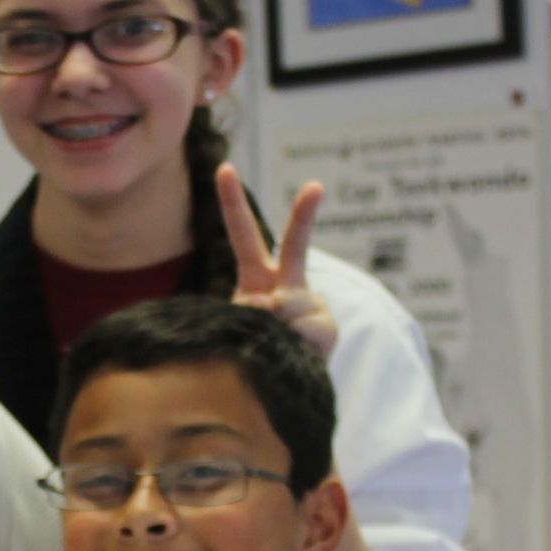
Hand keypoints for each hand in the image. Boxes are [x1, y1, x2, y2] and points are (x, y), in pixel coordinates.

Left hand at [216, 162, 339, 357]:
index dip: (232, 203)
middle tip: (315, 187)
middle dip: (304, 216)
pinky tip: (292, 354)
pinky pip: (303, 331)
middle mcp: (286, 284)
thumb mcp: (236, 326)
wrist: (284, 382)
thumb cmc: (253, 349)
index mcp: (257, 278)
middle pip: (293, 245)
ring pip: (287, 304)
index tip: (223, 168)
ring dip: (270, 327)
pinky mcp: (327, 328)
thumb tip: (273, 302)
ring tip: (271, 345)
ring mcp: (309, 303)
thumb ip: (247, 309)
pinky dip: (291, 344)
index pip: (243, 235)